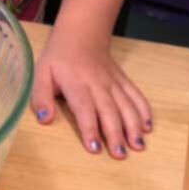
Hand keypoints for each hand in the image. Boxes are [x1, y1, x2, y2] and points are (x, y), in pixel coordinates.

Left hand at [30, 25, 151, 158]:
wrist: (81, 34)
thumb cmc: (58, 58)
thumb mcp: (41, 72)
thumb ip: (41, 95)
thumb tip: (44, 119)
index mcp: (75, 83)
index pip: (84, 108)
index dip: (90, 128)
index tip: (95, 148)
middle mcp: (97, 83)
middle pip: (108, 110)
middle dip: (115, 133)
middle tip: (120, 155)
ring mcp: (113, 81)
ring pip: (126, 104)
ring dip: (133, 125)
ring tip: (138, 145)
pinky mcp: (123, 80)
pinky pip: (136, 95)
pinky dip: (143, 110)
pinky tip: (147, 127)